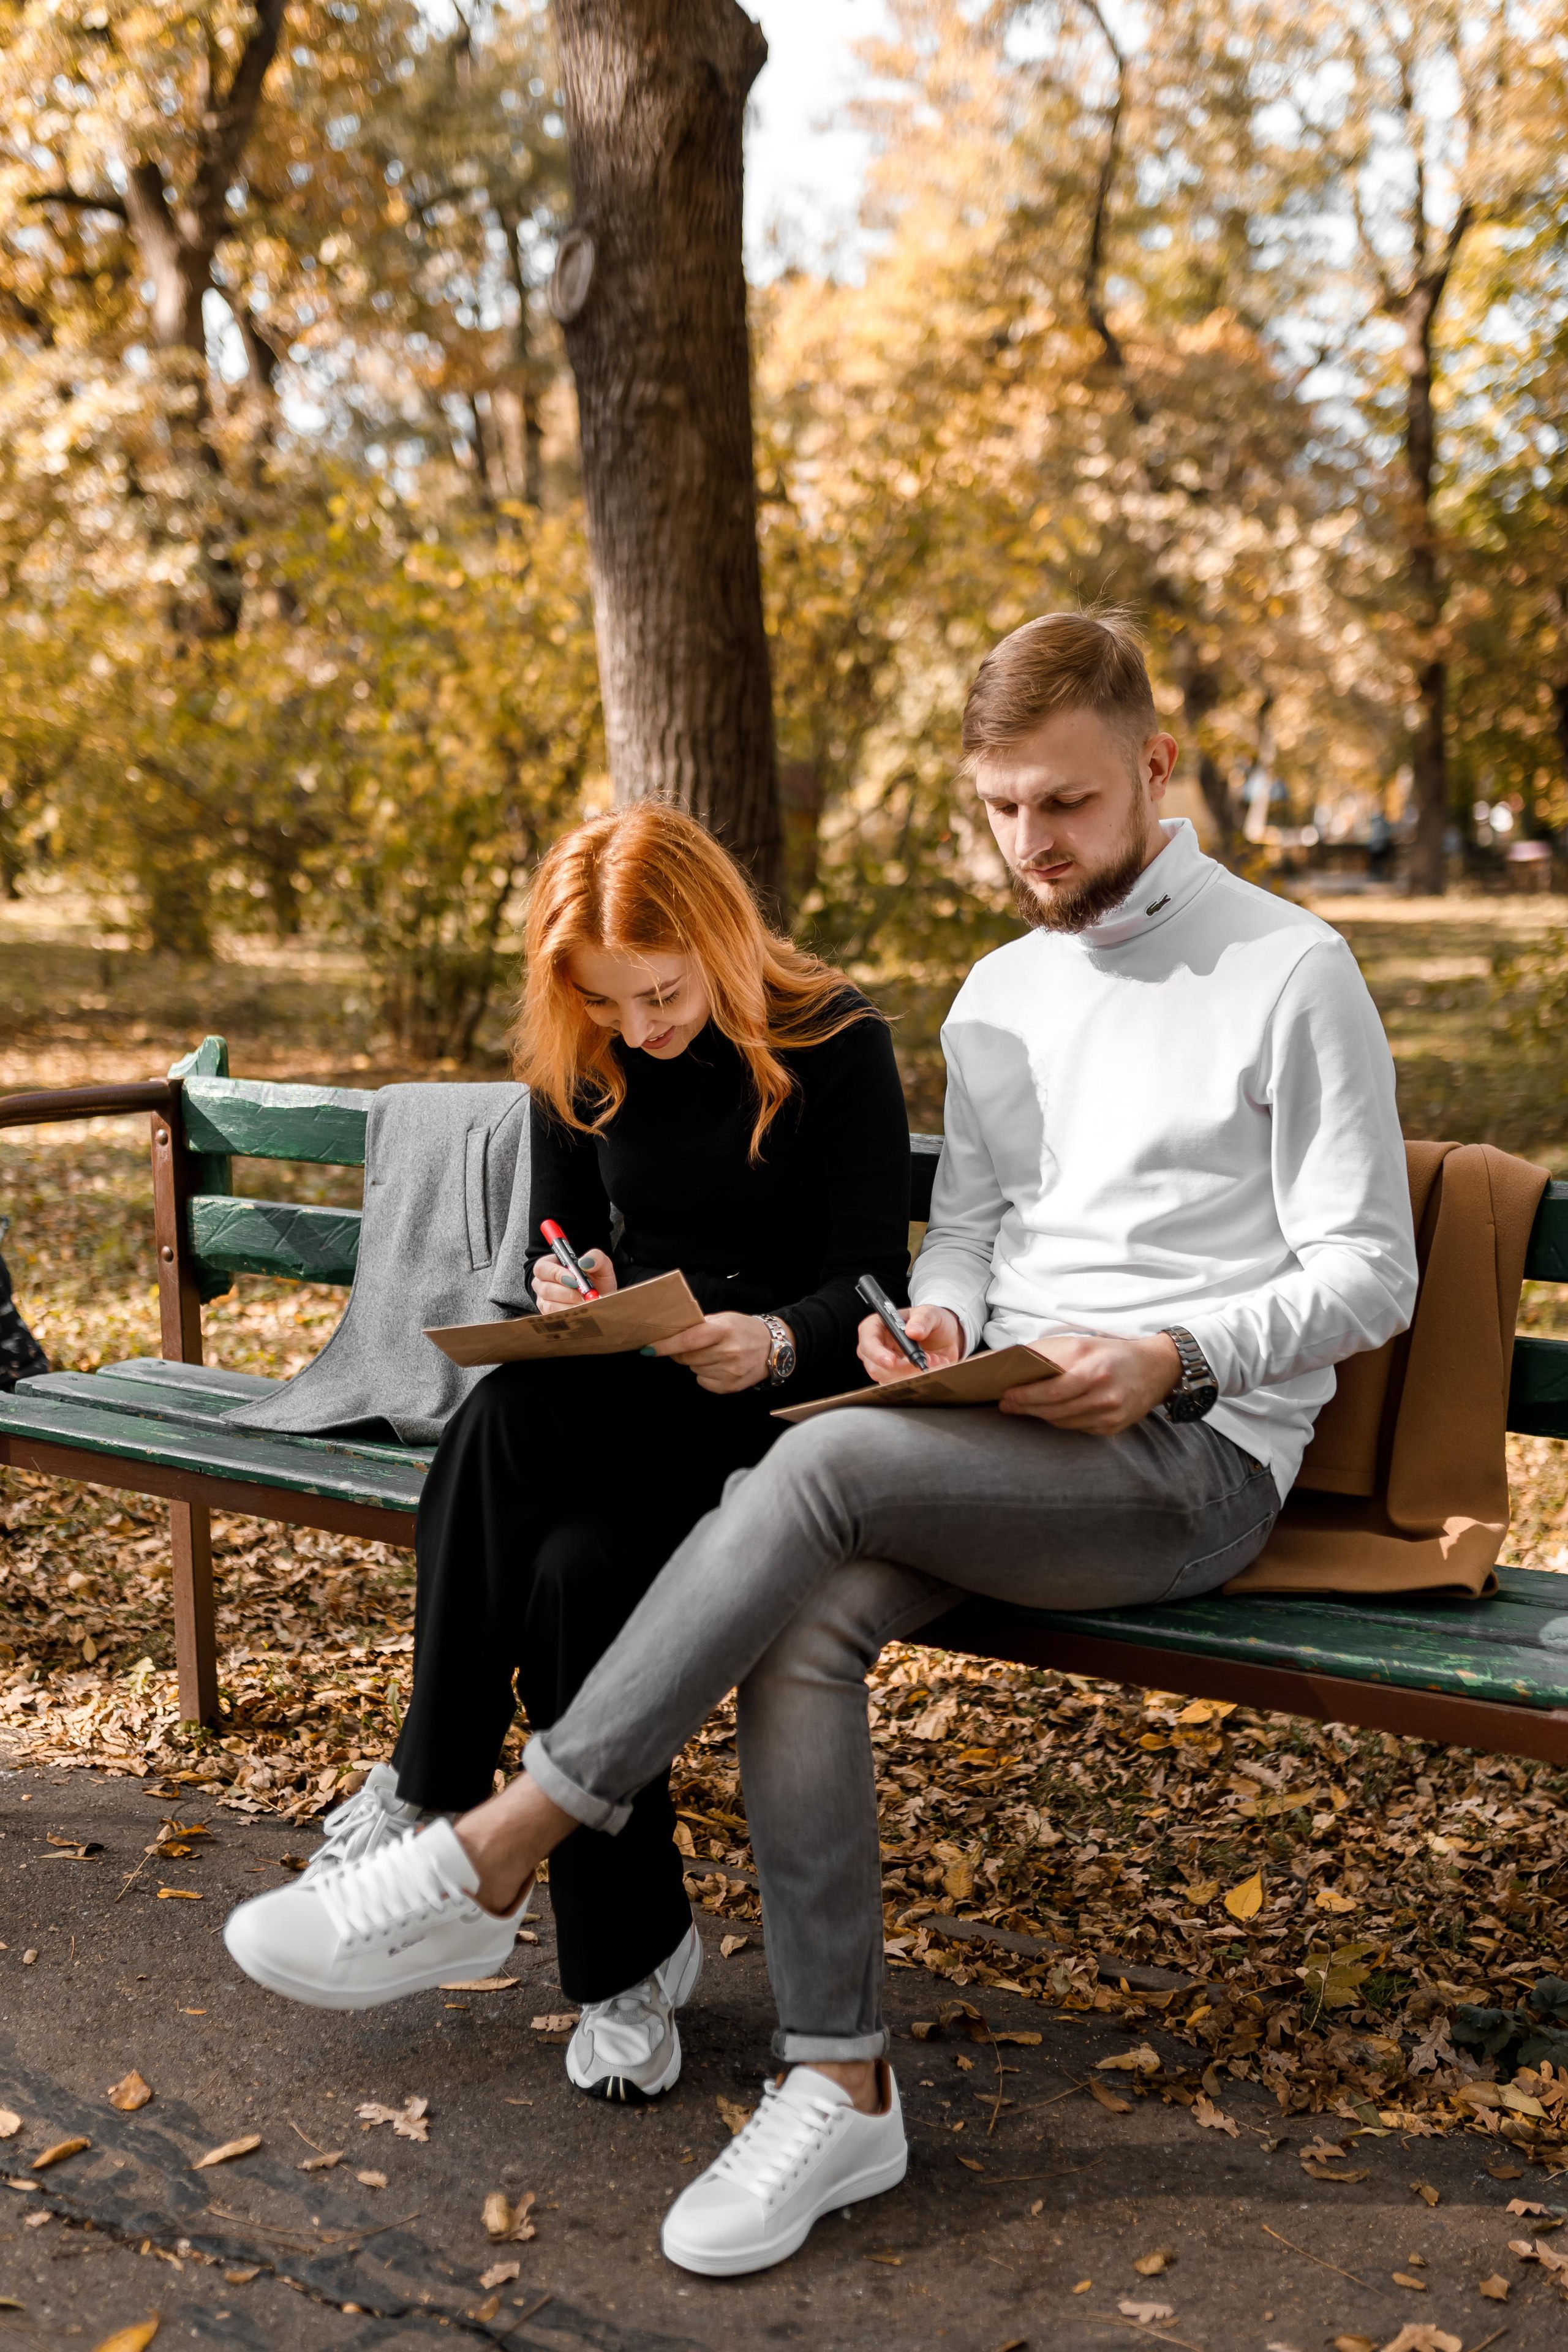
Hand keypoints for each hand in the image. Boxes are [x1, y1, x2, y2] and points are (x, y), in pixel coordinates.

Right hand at [531, 1247, 616, 1312]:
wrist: (602, 1300)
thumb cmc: (597, 1281)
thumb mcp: (602, 1265)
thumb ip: (596, 1257)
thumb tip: (585, 1262)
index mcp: (550, 1265)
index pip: (542, 1268)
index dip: (556, 1274)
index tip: (574, 1280)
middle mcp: (542, 1283)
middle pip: (545, 1288)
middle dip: (567, 1293)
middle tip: (584, 1296)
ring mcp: (544, 1301)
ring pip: (550, 1305)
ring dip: (570, 1305)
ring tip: (585, 1304)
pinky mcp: (549, 1316)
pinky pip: (555, 1317)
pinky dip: (570, 1316)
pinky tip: (582, 1312)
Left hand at [652, 1310, 776, 1392]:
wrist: (774, 1347)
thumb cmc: (744, 1330)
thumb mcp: (725, 1319)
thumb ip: (701, 1325)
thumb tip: (671, 1334)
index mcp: (724, 1330)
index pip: (688, 1339)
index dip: (666, 1345)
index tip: (649, 1349)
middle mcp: (728, 1351)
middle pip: (687, 1358)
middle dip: (681, 1353)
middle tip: (689, 1347)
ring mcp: (730, 1371)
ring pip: (694, 1370)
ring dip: (696, 1363)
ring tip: (714, 1354)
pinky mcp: (731, 1386)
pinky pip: (704, 1382)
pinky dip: (705, 1374)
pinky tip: (720, 1366)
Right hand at [856, 1302, 964, 1384]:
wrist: (947, 1337)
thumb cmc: (931, 1321)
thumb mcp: (931, 1313)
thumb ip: (923, 1319)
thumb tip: (912, 1331)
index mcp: (880, 1325)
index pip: (868, 1339)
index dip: (876, 1352)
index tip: (892, 1361)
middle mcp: (878, 1345)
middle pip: (874, 1364)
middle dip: (899, 1368)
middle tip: (922, 1362)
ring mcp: (884, 1363)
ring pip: (887, 1378)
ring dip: (912, 1373)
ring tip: (933, 1359)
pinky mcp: (895, 1376)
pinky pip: (899, 1384)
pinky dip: (917, 1378)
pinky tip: (931, 1366)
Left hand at [999, 1332, 1180, 1435]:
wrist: (1155, 1368)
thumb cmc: (1110, 1352)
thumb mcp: (1081, 1344)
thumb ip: (1049, 1355)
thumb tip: (1014, 1363)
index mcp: (1094, 1371)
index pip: (1052, 1391)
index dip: (1025, 1396)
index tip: (1006, 1395)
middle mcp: (1104, 1396)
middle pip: (1054, 1410)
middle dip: (1026, 1408)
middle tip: (1007, 1405)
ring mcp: (1110, 1415)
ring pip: (1063, 1422)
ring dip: (1040, 1415)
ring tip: (1023, 1407)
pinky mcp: (1113, 1428)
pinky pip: (1077, 1428)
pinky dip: (1061, 1420)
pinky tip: (1052, 1411)